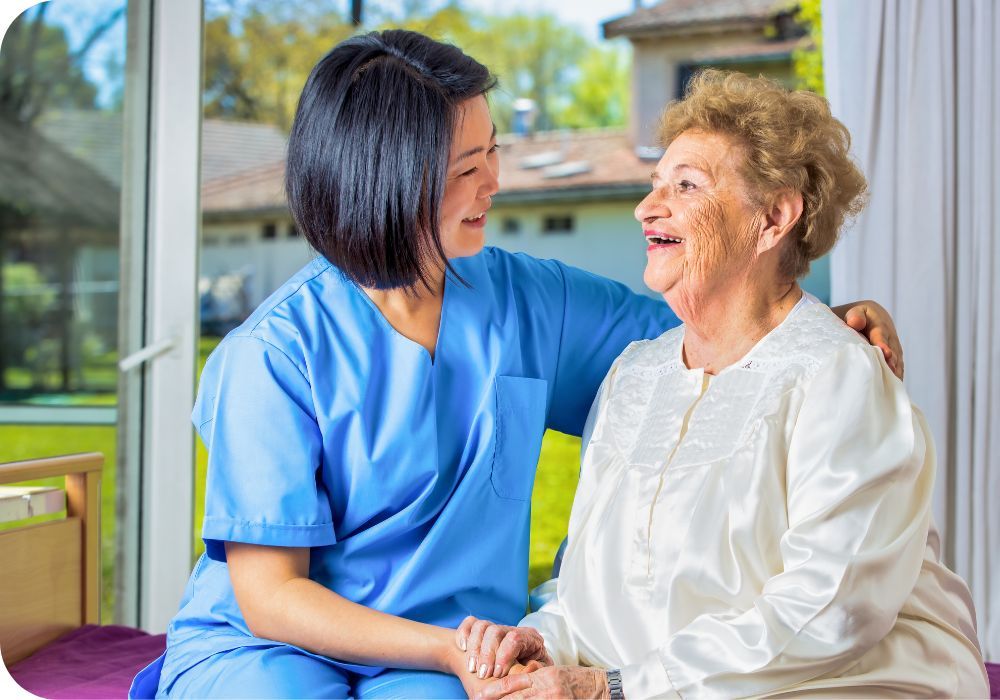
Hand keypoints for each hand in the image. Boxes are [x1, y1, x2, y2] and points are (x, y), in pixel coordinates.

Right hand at [456, 616, 553, 679]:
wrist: (517, 670)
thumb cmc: (529, 672)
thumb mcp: (537, 671)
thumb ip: (536, 669)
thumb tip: (532, 667)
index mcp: (529, 638)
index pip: (515, 638)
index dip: (504, 655)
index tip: (497, 673)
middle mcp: (511, 629)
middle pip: (496, 632)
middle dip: (487, 654)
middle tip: (483, 675)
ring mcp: (495, 627)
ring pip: (482, 627)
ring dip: (474, 648)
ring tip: (472, 668)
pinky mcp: (481, 629)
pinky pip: (470, 623)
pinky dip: (463, 633)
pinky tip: (462, 648)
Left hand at [475, 665, 608, 699]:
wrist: (603, 687)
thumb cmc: (578, 679)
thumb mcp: (554, 673)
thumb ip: (535, 678)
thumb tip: (513, 688)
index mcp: (543, 675)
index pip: (513, 683)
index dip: (494, 691)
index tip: (479, 696)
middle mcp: (547, 688)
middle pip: (515, 698)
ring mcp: (554, 699)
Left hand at [831, 300, 903, 378]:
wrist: (867, 317)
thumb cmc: (856, 316)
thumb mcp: (854, 312)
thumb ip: (855, 316)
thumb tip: (855, 322)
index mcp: (879, 323)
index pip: (881, 335)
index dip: (883, 345)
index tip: (886, 354)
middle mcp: (890, 335)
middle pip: (892, 350)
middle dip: (892, 362)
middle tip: (891, 373)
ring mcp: (894, 346)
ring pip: (897, 360)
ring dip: (895, 371)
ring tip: (892, 383)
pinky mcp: (895, 356)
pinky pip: (897, 366)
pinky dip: (896, 375)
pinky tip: (892, 386)